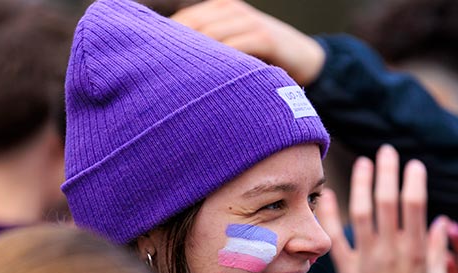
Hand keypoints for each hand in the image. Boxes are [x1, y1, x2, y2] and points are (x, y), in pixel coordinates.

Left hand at [171, 0, 324, 84]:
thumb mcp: (233, 46)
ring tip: (178, 80)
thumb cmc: (261, 58)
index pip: (184, 19)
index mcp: (220, 7)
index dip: (166, 39)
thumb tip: (170, 66)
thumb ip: (209, 49)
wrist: (305, 58)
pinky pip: (233, 47)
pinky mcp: (264, 36)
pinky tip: (208, 80)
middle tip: (160, 74)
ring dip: (194, 58)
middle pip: (193, 26)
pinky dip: (219, 62)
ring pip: (210, 36)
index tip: (152, 62)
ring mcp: (248, 20)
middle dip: (176, 49)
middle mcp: (231, 8)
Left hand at [317, 145, 448, 272]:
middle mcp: (391, 251)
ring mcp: (368, 260)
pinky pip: (336, 240)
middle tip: (386, 151)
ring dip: (361, 185)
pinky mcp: (349, 271)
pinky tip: (327, 195)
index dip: (413, 181)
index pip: (415, 205)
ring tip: (364, 163)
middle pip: (387, 202)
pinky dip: (329, 216)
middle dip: (387, 173)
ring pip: (361, 214)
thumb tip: (441, 221)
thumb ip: (437, 248)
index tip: (414, 164)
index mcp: (415, 251)